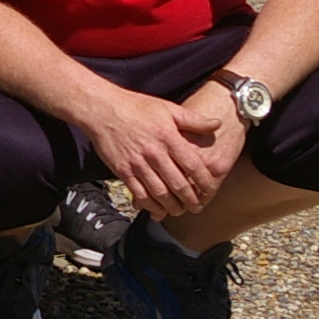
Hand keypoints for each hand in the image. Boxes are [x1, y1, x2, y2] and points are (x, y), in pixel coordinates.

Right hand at [84, 84, 237, 221]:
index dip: (205, 182)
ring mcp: (137, 163)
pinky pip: (140, 194)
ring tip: (180, 211)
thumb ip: (194, 119)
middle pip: (179, 185)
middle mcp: (154, 153)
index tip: (210, 190)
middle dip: (191, 200)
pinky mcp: (123, 171)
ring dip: (173, 207)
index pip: (193, 166)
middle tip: (197, 207)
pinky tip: (158, 209)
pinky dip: (151, 205)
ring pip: (160, 193)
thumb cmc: (136, 107)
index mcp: (168, 137)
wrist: (101, 109)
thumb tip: (217, 124)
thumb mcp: (167, 108)